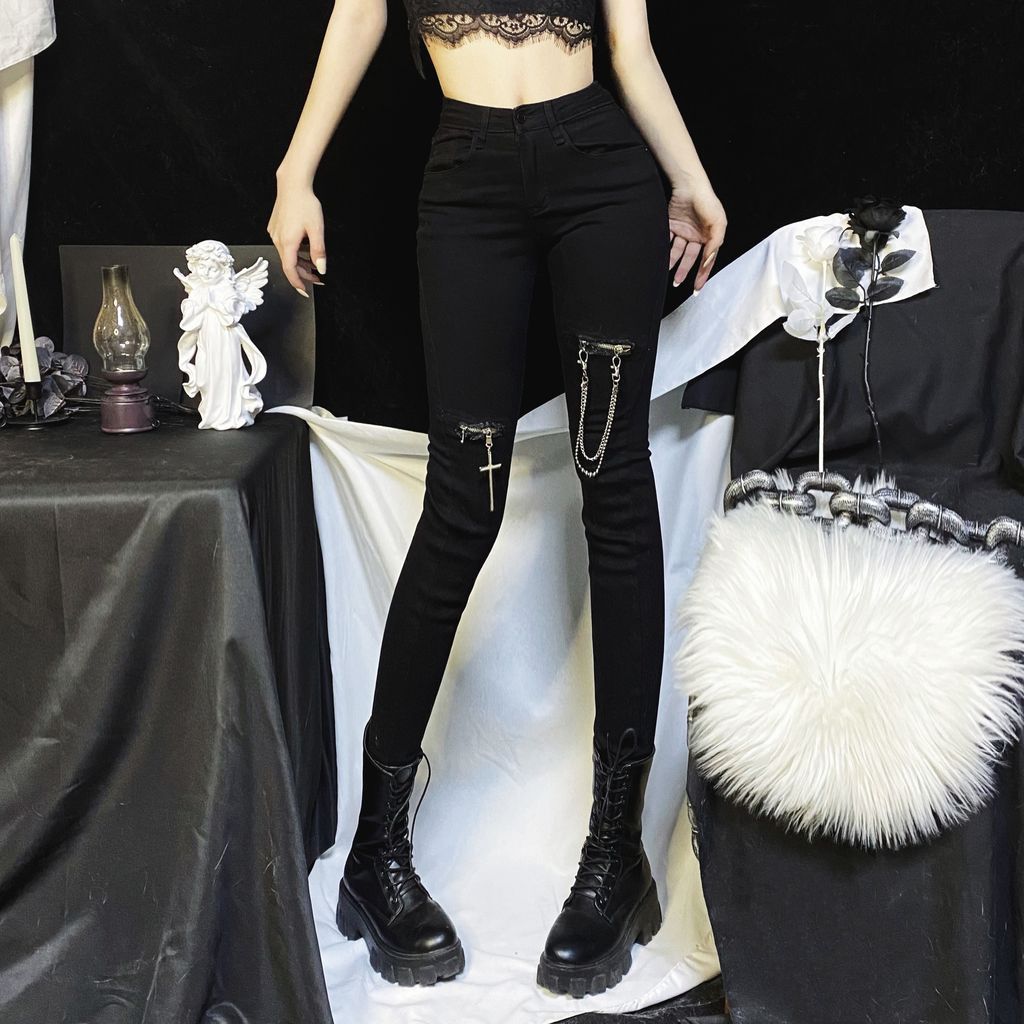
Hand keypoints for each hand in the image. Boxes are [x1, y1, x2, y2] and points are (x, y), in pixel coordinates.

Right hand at [266, 178, 326, 297]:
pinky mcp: (275, 227)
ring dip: (299, 263)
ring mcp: (274, 233)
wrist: (292, 184)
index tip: (305, 292)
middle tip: (317, 279)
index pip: (290, 271)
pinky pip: (284, 246)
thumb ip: (319, 251)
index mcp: (287, 243)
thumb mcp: (317, 229)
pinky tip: (304, 250)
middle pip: (289, 264)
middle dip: (303, 274)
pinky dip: (294, 252)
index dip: (298, 284)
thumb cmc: (305, 203)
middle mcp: (278, 240)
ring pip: (287, 255)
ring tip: (313, 265)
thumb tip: (321, 268)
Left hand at [667, 177, 726, 291]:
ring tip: (667, 270)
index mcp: (710, 237)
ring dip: (673, 262)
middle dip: (684, 271)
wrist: (690, 186)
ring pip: (677, 252)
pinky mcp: (672, 226)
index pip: (706, 260)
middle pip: (690, 258)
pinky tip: (661, 258)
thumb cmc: (708, 202)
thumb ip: (714, 245)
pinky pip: (667, 241)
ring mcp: (685, 232)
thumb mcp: (718, 225)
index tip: (696, 289)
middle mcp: (697, 236)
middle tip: (677, 282)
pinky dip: (664, 249)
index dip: (702, 275)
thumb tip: (707, 262)